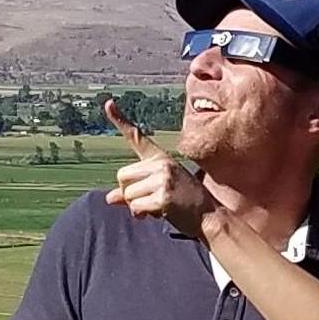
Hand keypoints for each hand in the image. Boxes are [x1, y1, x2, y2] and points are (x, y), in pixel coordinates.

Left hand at [104, 101, 212, 236]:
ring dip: (136, 206)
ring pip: (126, 194)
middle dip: (129, 193)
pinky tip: (161, 213)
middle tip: (150, 199)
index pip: (136, 137)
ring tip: (158, 206)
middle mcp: (161, 163)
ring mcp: (163, 178)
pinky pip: (135, 207)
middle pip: (121, 177)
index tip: (108, 103)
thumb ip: (132, 192)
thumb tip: (108, 198)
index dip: (119, 120)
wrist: (210, 216)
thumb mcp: (158, 191)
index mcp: (160, 158)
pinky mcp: (163, 196)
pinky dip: (142, 214)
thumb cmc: (183, 203)